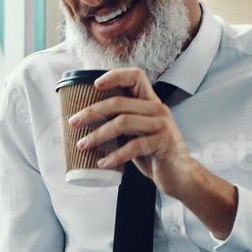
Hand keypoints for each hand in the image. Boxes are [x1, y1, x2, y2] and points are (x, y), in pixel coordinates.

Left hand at [68, 68, 197, 197]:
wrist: (179, 175)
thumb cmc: (153, 153)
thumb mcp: (137, 133)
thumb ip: (121, 123)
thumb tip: (85, 122)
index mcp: (150, 102)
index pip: (136, 76)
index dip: (115, 75)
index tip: (94, 84)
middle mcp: (157, 109)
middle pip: (119, 102)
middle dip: (92, 112)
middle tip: (73, 122)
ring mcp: (161, 125)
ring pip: (123, 122)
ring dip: (98, 134)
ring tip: (82, 145)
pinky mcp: (163, 143)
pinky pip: (133, 146)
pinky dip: (115, 155)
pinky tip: (102, 163)